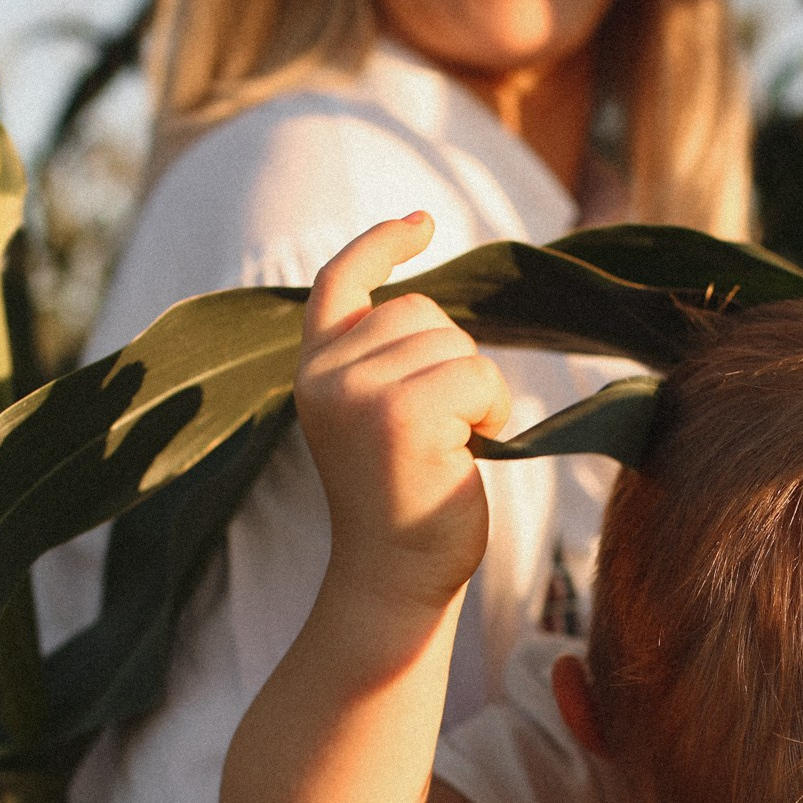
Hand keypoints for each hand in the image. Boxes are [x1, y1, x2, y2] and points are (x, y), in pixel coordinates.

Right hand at [296, 213, 512, 607]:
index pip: (339, 283)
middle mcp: (325, 375)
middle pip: (420, 310)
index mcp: (314, 372)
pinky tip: (469, 452)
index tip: (421, 223)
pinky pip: (477, 375)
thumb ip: (387, 363)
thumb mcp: (378, 419)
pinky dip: (489, 409)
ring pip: (453, 342)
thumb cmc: (403, 505)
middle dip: (450, 358)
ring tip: (451, 447)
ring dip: (474, 390)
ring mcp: (360, 393)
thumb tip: (434, 315)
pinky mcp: (403, 415)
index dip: (380, 246)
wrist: (394, 580)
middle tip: (443, 429)